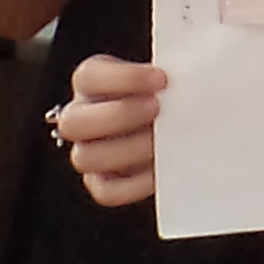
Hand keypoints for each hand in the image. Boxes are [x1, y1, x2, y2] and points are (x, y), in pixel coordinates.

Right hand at [51, 55, 163, 206]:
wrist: (178, 119)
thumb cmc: (166, 92)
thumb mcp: (164, 74)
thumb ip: (170, 72)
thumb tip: (190, 78)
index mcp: (90, 82)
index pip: (88, 77)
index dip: (123, 78)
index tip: (161, 79)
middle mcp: (80, 117)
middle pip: (73, 122)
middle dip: (120, 115)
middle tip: (158, 108)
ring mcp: (88, 153)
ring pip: (85, 158)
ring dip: (128, 149)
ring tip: (163, 140)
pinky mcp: (102, 183)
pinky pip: (107, 192)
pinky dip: (134, 184)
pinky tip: (159, 169)